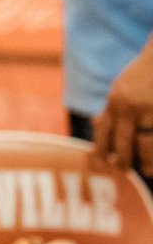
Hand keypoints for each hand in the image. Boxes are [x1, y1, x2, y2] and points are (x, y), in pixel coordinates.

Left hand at [94, 45, 152, 177]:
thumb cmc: (145, 71)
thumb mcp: (122, 87)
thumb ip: (112, 107)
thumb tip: (95, 123)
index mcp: (116, 101)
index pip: (103, 132)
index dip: (100, 151)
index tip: (100, 164)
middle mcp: (131, 108)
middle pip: (123, 143)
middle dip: (122, 161)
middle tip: (123, 171)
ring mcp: (151, 111)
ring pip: (146, 144)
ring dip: (146, 161)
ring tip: (147, 171)